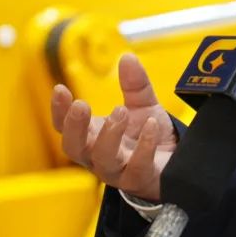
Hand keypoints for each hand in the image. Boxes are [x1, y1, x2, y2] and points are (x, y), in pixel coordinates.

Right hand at [51, 53, 178, 200]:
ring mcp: (118, 171)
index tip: (60, 89)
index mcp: (93, 136)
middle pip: (74, 148)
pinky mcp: (140, 179)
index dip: (59, 110)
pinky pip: (137, 167)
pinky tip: (150, 124)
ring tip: (121, 110)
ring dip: (109, 134)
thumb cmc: (149, 136)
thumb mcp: (142, 105)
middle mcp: (98, 156)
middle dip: (74, 127)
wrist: (176, 162)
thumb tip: (127, 57)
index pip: (65, 126)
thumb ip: (135, 83)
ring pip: (103, 160)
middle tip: (81, 105)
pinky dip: (143, 145)